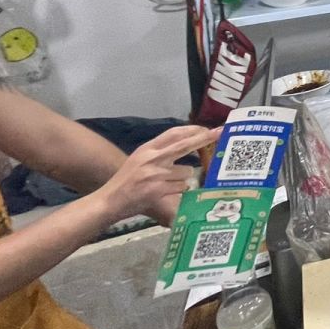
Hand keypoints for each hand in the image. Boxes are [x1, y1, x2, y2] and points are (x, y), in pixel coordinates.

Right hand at [96, 124, 213, 224]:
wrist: (109, 201)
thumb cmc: (126, 181)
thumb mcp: (139, 159)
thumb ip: (159, 152)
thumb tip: (184, 143)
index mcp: (147, 149)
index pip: (173, 133)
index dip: (191, 129)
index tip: (207, 127)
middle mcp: (152, 158)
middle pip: (184, 144)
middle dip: (204, 138)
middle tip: (219, 132)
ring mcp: (155, 174)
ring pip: (186, 171)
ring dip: (184, 178)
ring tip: (168, 184)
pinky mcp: (157, 189)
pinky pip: (181, 186)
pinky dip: (179, 190)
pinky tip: (167, 192)